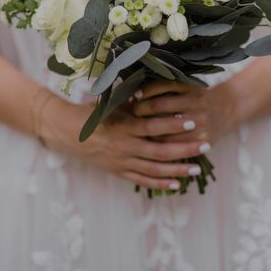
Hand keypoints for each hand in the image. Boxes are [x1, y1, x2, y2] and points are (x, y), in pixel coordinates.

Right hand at [36, 95, 207, 190]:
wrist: (65, 132)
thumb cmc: (90, 112)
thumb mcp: (112, 103)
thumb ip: (134, 98)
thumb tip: (156, 84)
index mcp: (123, 126)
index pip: (153, 126)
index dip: (173, 125)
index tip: (192, 121)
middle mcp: (124, 146)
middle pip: (160, 151)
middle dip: (185, 149)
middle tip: (205, 145)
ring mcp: (121, 161)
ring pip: (154, 169)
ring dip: (177, 170)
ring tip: (196, 169)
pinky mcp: (118, 172)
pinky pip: (141, 181)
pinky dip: (158, 183)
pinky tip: (174, 185)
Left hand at [132, 81, 239, 146]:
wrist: (228, 109)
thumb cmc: (200, 96)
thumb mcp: (189, 85)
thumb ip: (166, 87)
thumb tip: (136, 91)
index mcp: (192, 90)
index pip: (163, 90)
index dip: (146, 94)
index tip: (135, 96)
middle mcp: (197, 106)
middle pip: (161, 109)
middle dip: (143, 110)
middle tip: (133, 111)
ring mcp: (201, 125)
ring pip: (166, 132)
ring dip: (148, 131)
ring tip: (137, 128)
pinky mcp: (202, 142)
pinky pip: (175, 147)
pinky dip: (161, 146)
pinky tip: (152, 143)